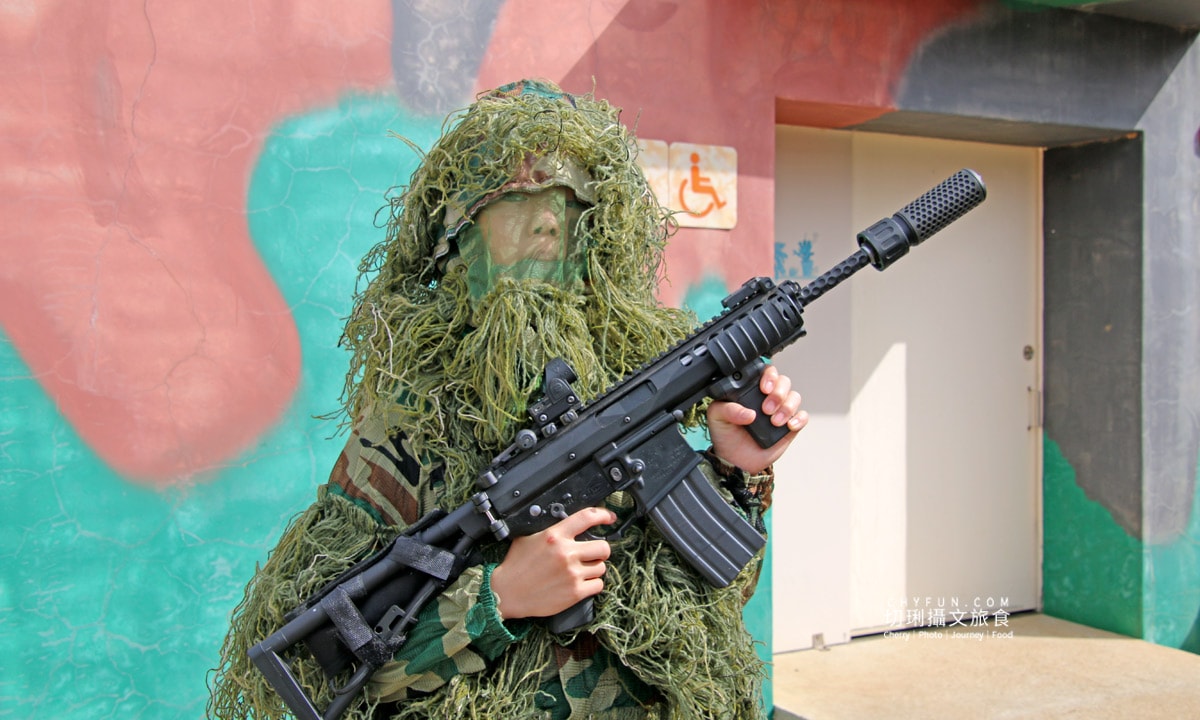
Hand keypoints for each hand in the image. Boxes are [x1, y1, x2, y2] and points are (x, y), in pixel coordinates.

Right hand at [489, 506, 615, 620]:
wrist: (507, 593)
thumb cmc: (515, 566)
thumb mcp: (527, 538)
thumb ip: (549, 530)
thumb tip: (564, 523)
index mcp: (554, 536)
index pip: (587, 518)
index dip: (603, 515)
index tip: (609, 518)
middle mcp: (565, 553)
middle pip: (603, 547)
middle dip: (600, 550)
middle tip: (593, 554)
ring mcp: (571, 573)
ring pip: (601, 567)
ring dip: (594, 568)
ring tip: (582, 570)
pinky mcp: (574, 592)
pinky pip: (598, 585)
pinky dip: (592, 584)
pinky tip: (582, 583)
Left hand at [707, 364, 807, 473]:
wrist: (735, 461)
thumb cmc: (726, 435)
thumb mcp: (717, 417)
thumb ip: (728, 409)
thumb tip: (749, 413)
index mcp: (751, 390)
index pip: (766, 372)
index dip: (769, 376)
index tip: (763, 388)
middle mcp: (768, 397)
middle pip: (783, 382)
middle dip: (778, 393)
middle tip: (766, 409)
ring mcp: (780, 411)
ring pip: (794, 397)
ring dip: (787, 407)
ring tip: (774, 421)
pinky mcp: (789, 426)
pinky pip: (802, 416)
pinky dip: (799, 419)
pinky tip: (789, 425)